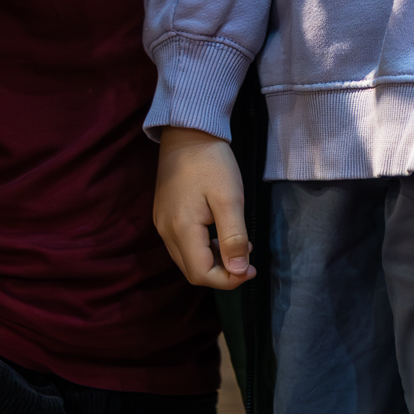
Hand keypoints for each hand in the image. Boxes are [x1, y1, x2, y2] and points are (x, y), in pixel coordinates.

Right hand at [152, 128, 254, 289]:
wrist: (188, 133)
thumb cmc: (212, 163)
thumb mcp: (230, 199)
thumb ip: (234, 238)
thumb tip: (239, 271)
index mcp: (181, 229)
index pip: (201, 274)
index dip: (227, 280)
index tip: (252, 269)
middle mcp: (166, 232)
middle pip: (192, 271)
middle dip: (222, 273)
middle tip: (248, 261)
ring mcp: (162, 224)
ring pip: (187, 259)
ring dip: (214, 262)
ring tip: (240, 247)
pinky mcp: (164, 215)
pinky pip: (183, 245)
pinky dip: (204, 249)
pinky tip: (221, 236)